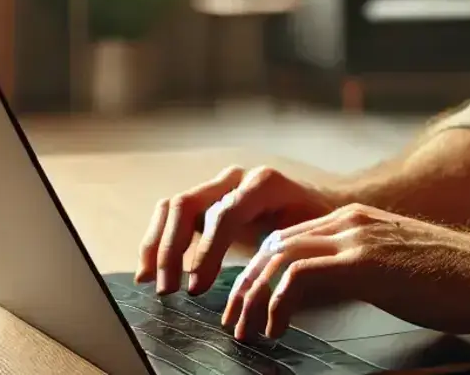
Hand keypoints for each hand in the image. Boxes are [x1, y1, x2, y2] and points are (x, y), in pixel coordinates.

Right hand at [136, 164, 345, 295]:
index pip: (224, 213)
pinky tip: (149, 271)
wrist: (320, 204)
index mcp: (263, 184)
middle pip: (189, 203)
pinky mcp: (206, 200)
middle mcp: (235, 179)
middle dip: (173, 248)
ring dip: (157, 244)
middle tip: (169, 289)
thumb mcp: (306, 236)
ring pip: (174, 206)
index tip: (197, 287)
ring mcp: (217, 186)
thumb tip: (261, 288)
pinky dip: (156, 240)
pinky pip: (172, 214)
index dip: (208, 252)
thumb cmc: (315, 224)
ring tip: (152, 281)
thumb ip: (281, 254)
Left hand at [221, 202, 469, 340]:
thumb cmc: (454, 282)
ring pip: (278, 256)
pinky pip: (299, 275)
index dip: (259, 272)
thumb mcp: (395, 270)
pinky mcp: (363, 261)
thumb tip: (328, 294)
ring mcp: (356, 237)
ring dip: (252, 295)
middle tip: (233, 322)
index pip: (288, 237)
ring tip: (245, 330)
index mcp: (357, 220)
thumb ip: (361, 271)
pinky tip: (276, 328)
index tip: (247, 306)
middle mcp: (351, 220)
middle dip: (245, 284)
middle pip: (274, 244)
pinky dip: (277, 302)